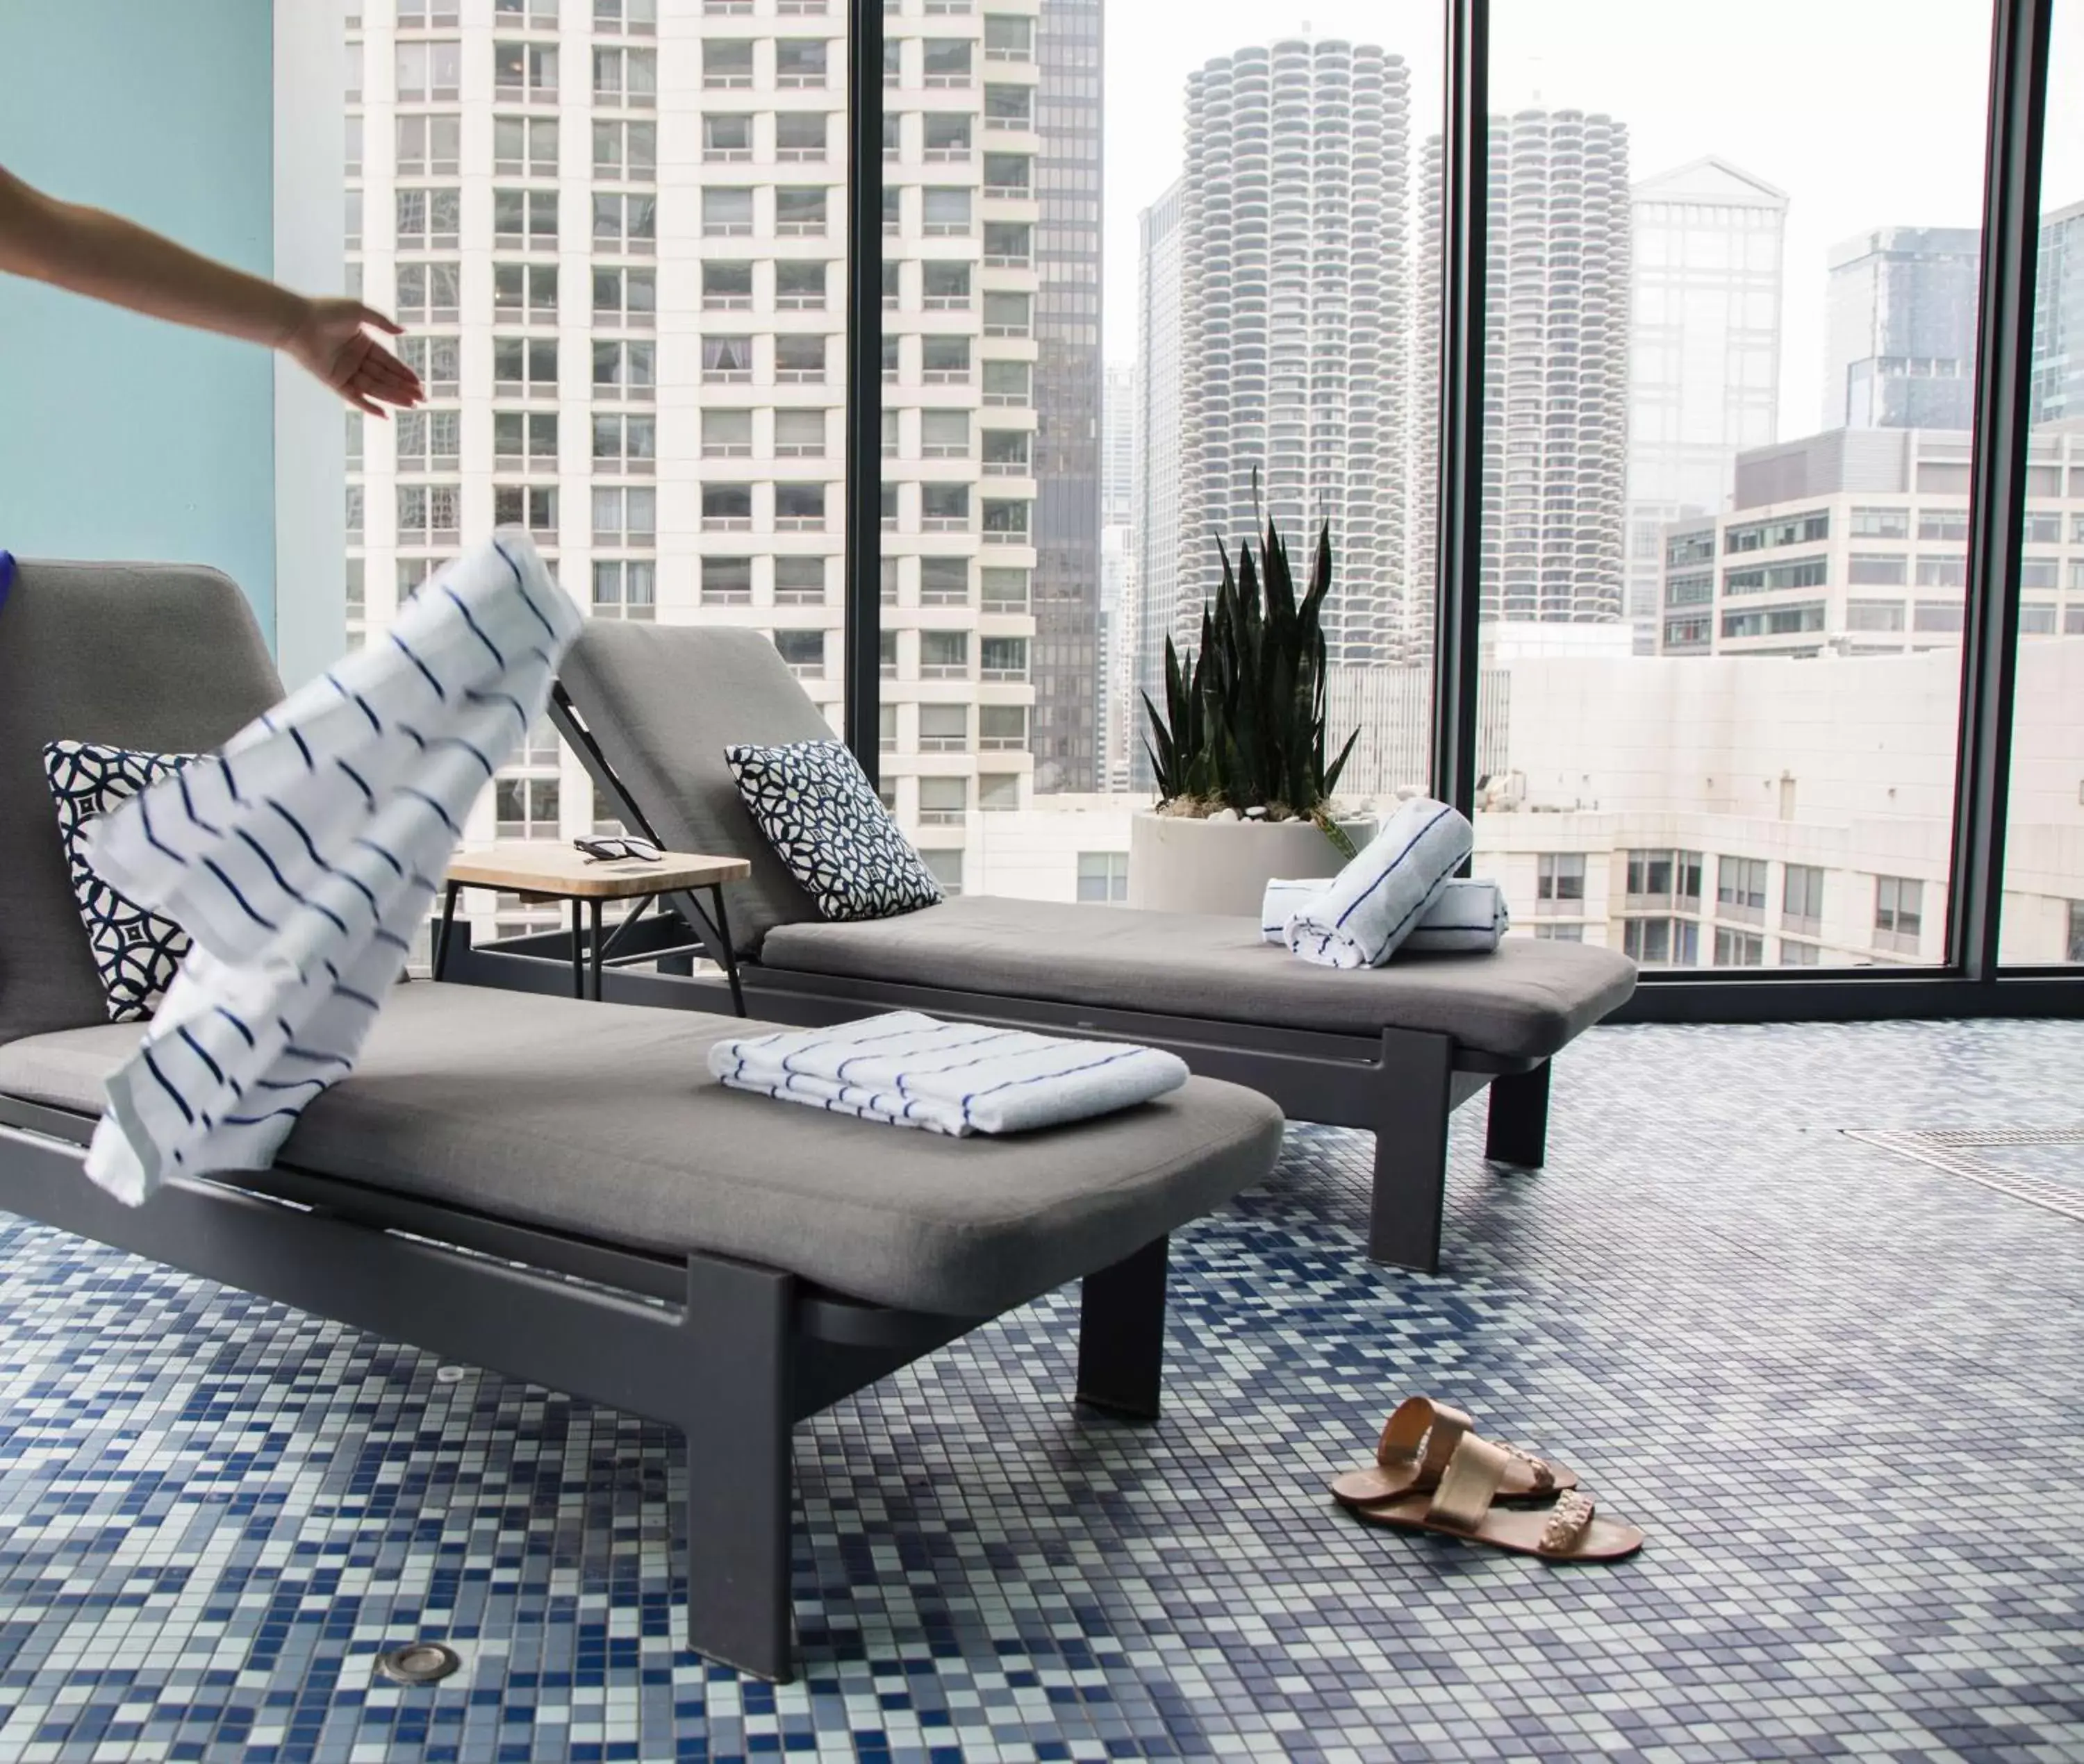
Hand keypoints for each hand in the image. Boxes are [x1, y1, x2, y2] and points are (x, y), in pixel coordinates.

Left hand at [281, 298, 423, 414]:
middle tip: (421, 399)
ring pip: (374, 387)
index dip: (404, 373)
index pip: (388, 361)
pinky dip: (368, 405)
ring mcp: (345, 371)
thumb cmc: (326, 311)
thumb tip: (403, 332)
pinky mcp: (333, 382)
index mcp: (363, 343)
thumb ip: (382, 322)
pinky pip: (354, 397)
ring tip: (410, 405)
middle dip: (403, 388)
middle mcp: (355, 359)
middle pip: (384, 377)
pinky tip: (384, 414)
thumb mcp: (359, 311)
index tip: (418, 383)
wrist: (298, 322)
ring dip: (392, 397)